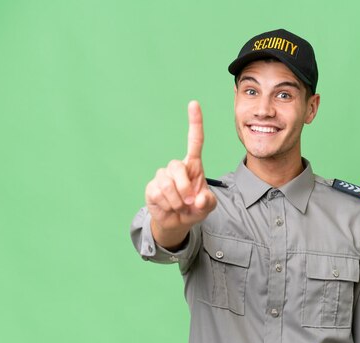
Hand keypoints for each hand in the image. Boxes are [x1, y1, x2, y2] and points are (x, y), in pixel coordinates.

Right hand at [145, 101, 216, 246]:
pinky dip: (167, 205)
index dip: (195, 122)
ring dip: (176, 200)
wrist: (177, 222)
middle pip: (177, 167)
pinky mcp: (152, 187)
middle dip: (184, 187)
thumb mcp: (207, 206)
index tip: (194, 104)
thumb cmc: (194, 208)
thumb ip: (208, 202)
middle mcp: (176, 167)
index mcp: (193, 166)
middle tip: (189, 202)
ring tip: (180, 206)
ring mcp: (162, 176)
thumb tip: (197, 199)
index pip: (195, 140)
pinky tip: (169, 207)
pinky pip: (158, 194)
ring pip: (167, 184)